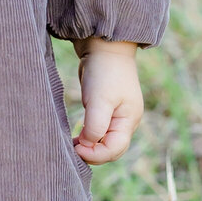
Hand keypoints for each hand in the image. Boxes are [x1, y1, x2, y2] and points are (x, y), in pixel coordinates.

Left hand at [73, 41, 143, 164]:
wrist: (104, 46)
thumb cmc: (104, 72)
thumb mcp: (100, 100)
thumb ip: (96, 126)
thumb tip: (87, 144)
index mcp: (129, 120)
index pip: (115, 149)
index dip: (96, 154)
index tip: (77, 148)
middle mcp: (125, 121)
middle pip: (112, 149)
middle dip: (93, 153)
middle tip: (73, 149)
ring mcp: (117, 116)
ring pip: (105, 141)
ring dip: (90, 146)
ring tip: (72, 145)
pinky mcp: (106, 109)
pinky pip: (99, 131)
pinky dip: (88, 137)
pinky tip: (76, 137)